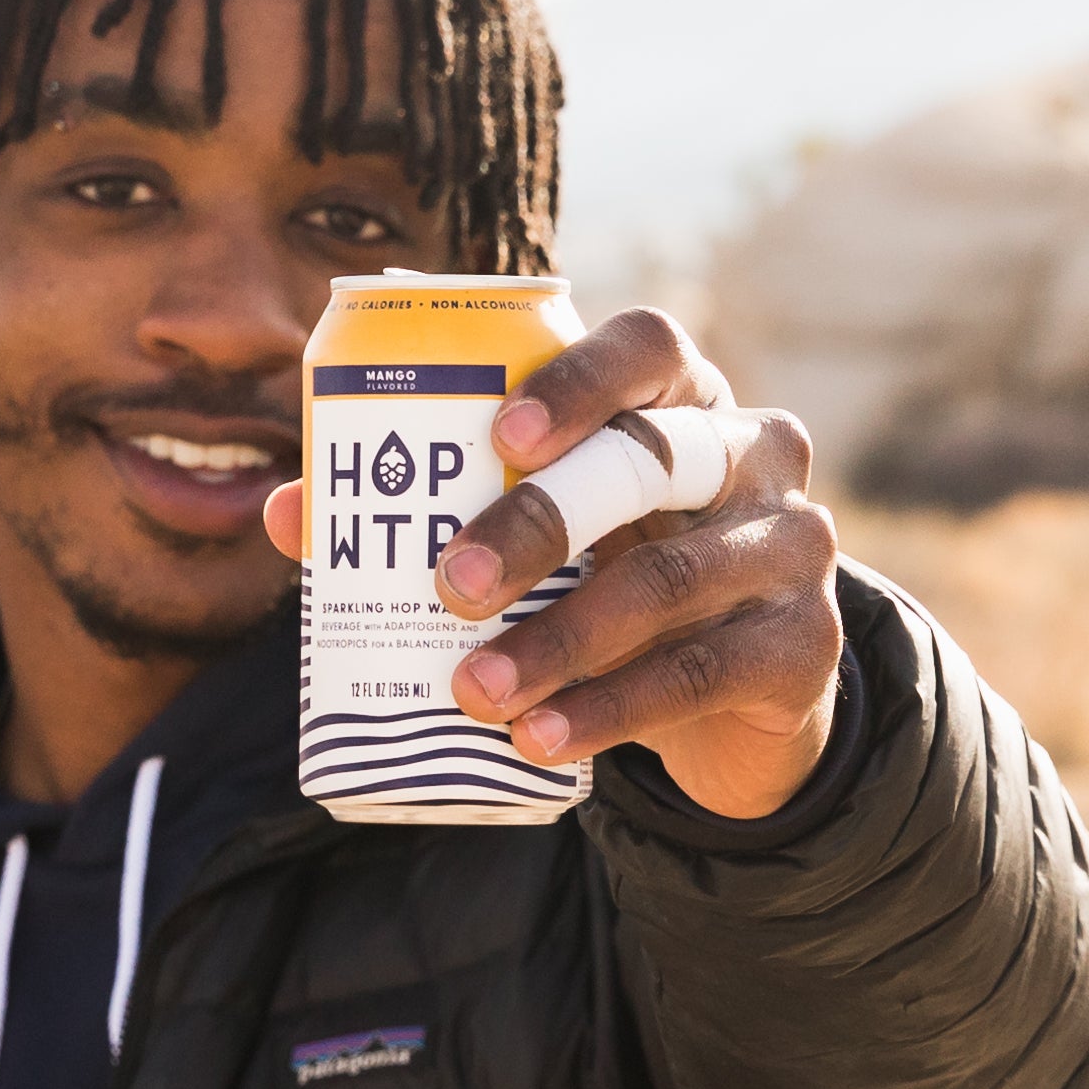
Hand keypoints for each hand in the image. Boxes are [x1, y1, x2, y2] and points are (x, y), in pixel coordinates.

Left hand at [259, 306, 847, 824]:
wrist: (739, 694)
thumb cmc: (613, 573)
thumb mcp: (546, 536)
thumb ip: (427, 509)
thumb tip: (285, 509)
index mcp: (684, 398)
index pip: (649, 347)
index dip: (576, 381)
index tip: (494, 438)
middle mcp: (754, 454)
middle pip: (650, 465)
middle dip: (540, 526)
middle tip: (449, 587)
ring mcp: (792, 547)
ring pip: (669, 583)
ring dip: (560, 642)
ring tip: (474, 690)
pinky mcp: (804, 646)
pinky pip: (699, 674)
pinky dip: (609, 710)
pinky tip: (540, 741)